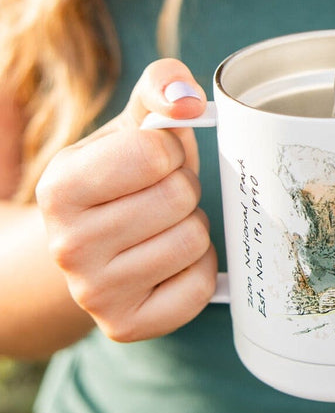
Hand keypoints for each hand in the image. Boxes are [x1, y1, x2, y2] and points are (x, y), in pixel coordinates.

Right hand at [35, 60, 217, 341]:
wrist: (96, 246)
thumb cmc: (125, 176)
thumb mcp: (135, 122)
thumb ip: (162, 85)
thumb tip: (187, 100)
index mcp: (59, 186)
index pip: (154, 151)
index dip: (170, 150)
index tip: (152, 162)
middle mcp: (66, 244)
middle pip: (178, 197)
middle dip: (183, 189)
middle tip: (159, 198)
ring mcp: (92, 292)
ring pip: (192, 240)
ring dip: (192, 227)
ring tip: (162, 228)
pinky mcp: (124, 326)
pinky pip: (198, 287)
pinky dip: (198, 270)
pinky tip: (170, 264)